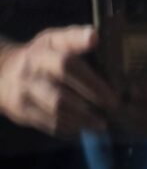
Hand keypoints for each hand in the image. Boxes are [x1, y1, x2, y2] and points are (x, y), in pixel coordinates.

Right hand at [0, 26, 116, 136]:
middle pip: (63, 70)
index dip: (78, 39)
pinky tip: (82, 130)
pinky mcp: (22, 110)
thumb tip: (98, 39)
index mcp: (46, 45)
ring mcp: (25, 87)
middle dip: (93, 88)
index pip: (63, 39)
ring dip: (84, 117)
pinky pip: (51, 123)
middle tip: (114, 104)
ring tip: (101, 124)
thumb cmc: (42, 61)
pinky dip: (71, 128)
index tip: (94, 38)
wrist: (2, 75)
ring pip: (58, 104)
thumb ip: (75, 43)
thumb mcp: (54, 45)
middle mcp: (33, 63)